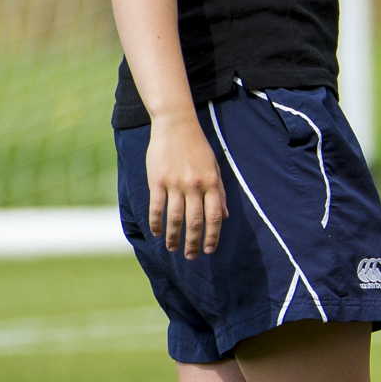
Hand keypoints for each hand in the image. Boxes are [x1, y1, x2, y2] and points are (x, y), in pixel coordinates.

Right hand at [145, 113, 226, 258]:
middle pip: (194, 221)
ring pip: (174, 218)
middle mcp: (194, 185)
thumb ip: (220, 192)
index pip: (214, 217)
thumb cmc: (198, 148)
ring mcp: (174, 183)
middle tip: (191, 256)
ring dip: (173, 236)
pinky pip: (156, 207)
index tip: (209, 250)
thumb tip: (225, 216)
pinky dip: (156, 222)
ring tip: (172, 248)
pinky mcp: (157, 180)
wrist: (176, 125)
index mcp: (211, 183)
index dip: (212, 236)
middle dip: (193, 242)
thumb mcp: (215, 168)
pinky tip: (156, 232)